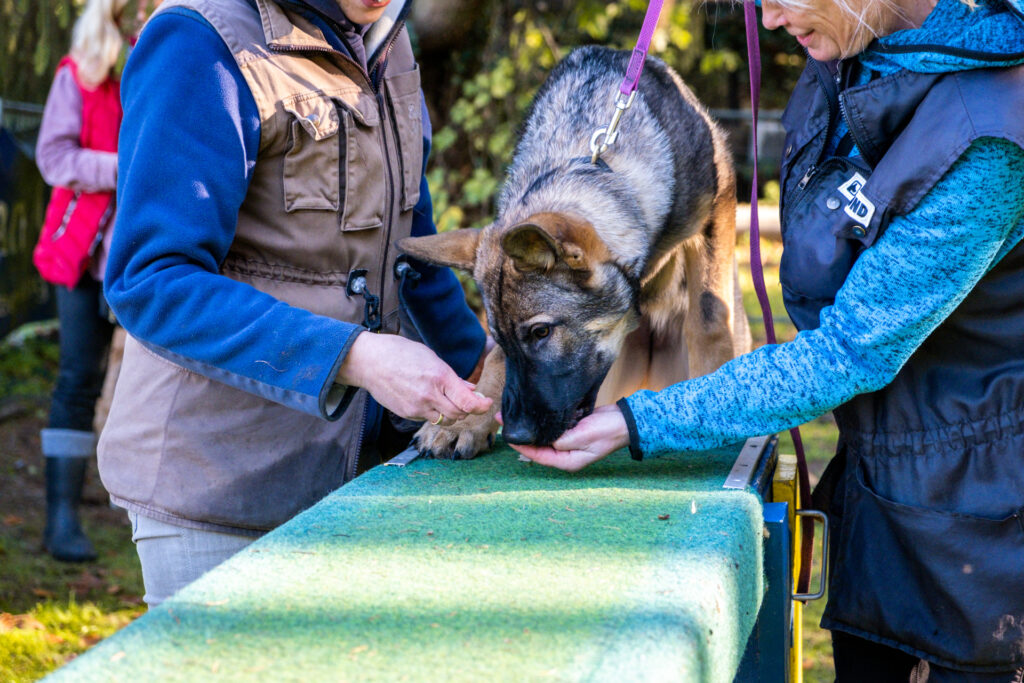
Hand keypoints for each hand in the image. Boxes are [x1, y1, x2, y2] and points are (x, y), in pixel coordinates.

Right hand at [337, 333, 491, 424]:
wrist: (370, 362)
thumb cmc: (401, 353)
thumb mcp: (431, 358)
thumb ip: (452, 377)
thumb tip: (470, 389)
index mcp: (439, 376)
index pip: (468, 402)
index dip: (482, 406)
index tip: (487, 403)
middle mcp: (429, 395)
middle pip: (459, 414)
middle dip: (467, 409)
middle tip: (469, 401)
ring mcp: (417, 407)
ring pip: (445, 420)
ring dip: (452, 414)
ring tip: (449, 400)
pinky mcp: (407, 414)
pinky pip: (428, 419)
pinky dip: (434, 413)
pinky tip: (428, 399)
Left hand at [499, 404, 629, 471]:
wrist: (627, 419)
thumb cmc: (608, 430)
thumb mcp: (583, 436)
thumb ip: (561, 439)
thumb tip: (542, 437)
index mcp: (567, 461)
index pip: (537, 455)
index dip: (520, 445)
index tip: (507, 434)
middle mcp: (565, 454)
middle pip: (538, 445)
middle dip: (523, 433)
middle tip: (504, 417)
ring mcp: (568, 442)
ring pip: (544, 435)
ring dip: (531, 425)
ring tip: (514, 412)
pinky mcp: (572, 430)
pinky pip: (552, 427)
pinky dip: (542, 420)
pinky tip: (533, 410)